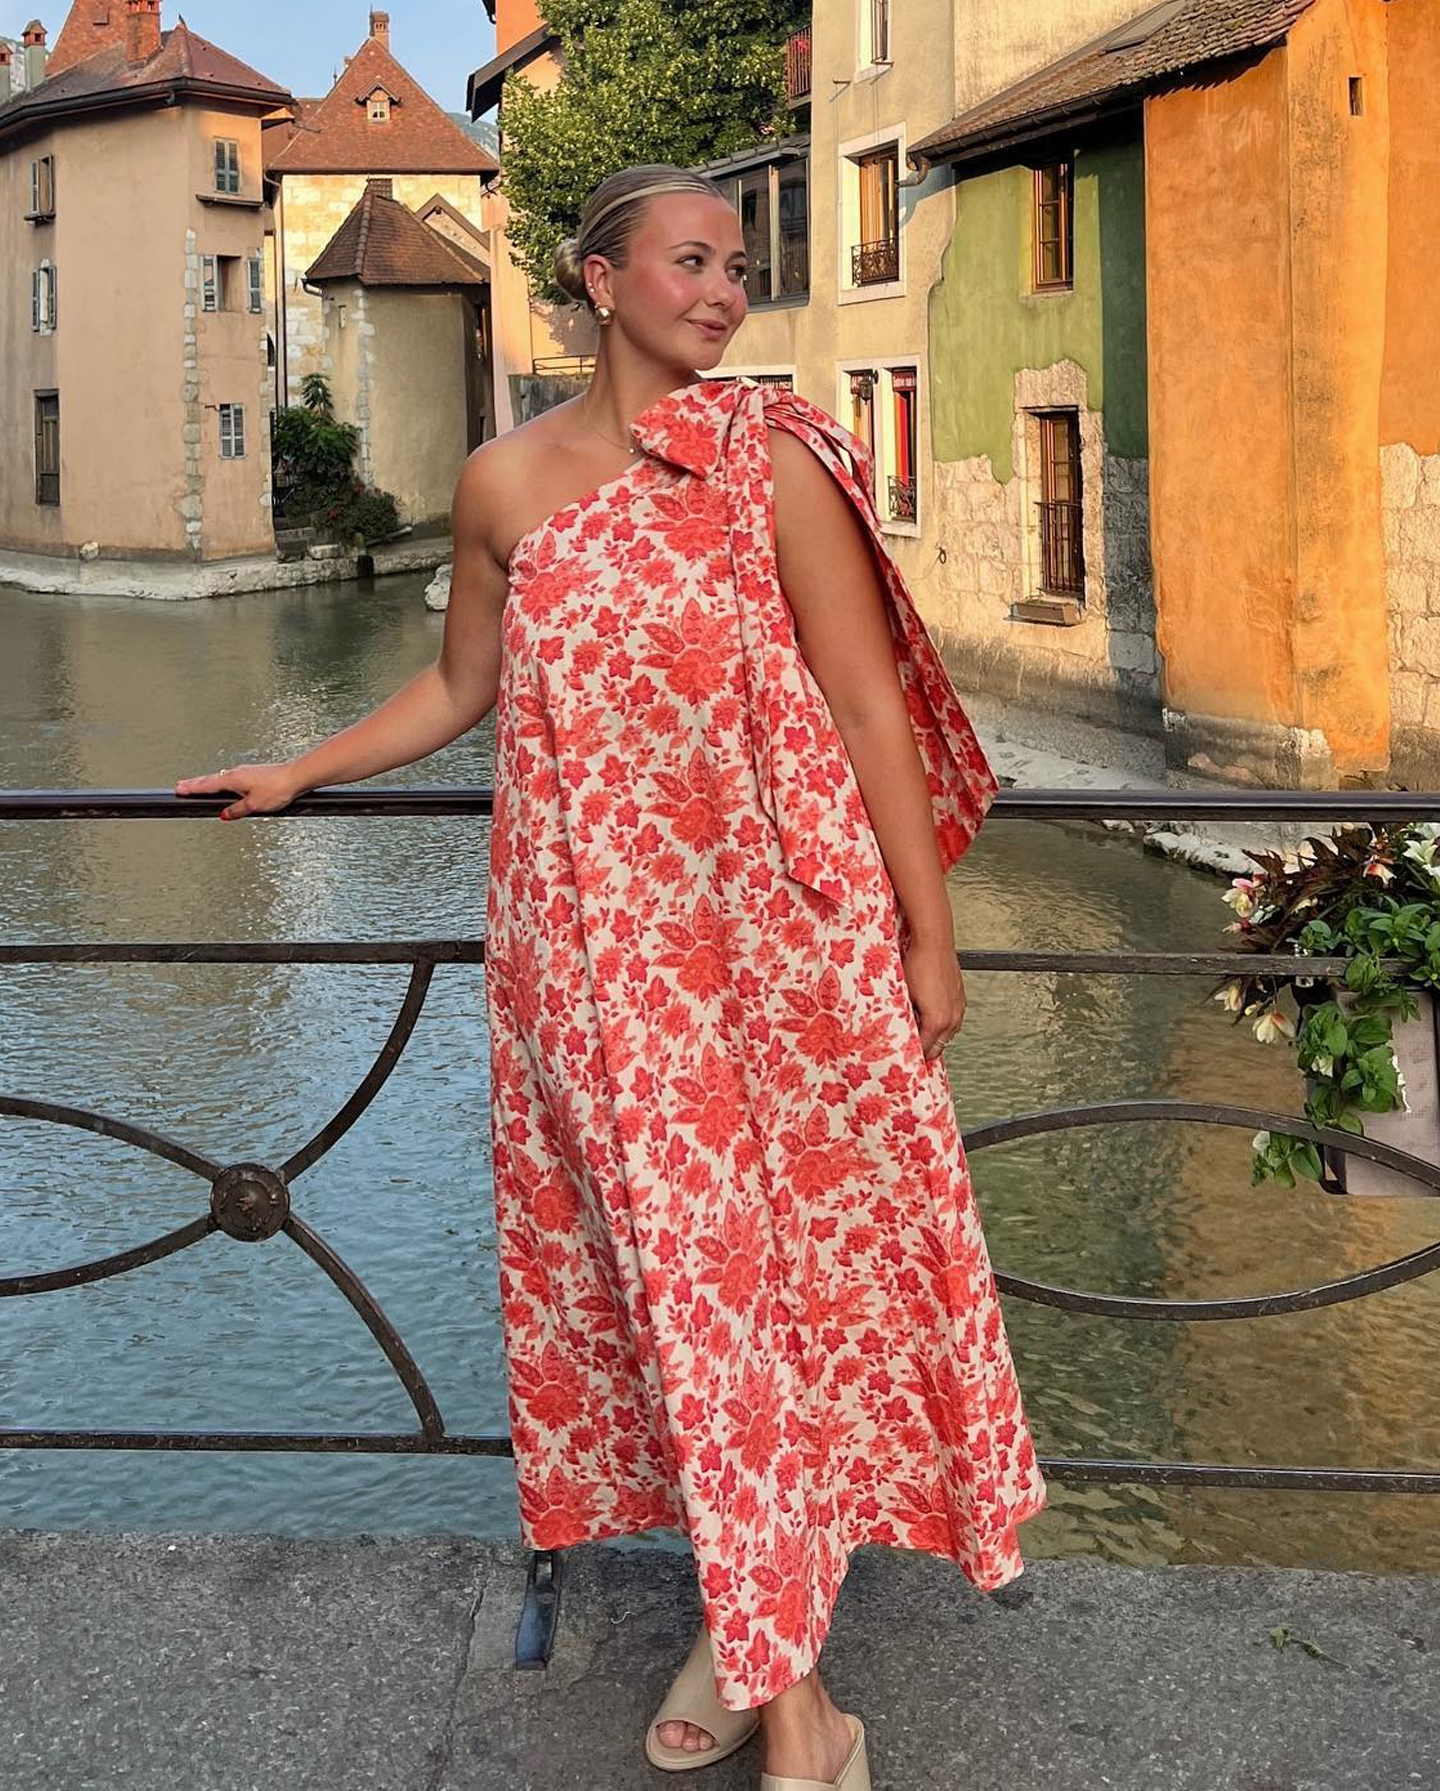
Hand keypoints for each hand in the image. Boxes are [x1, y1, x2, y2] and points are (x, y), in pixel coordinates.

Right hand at [173, 761, 302, 821]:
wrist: (297, 777)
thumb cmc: (278, 787)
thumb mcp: (254, 805)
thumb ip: (237, 810)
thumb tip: (225, 814)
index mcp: (232, 779)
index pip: (207, 785)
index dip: (192, 788)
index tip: (178, 789)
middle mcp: (237, 772)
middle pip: (211, 780)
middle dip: (196, 783)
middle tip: (181, 785)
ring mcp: (246, 772)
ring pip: (222, 778)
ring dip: (209, 782)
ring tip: (198, 785)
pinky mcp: (255, 774)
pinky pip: (233, 778)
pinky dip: (224, 781)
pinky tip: (227, 786)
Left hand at [902, 935, 965, 1061]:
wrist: (935, 943)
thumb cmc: (918, 964)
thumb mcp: (905, 996)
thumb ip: (906, 1019)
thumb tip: (902, 1031)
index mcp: (937, 1021)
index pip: (925, 1050)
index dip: (913, 1055)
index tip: (904, 1058)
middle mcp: (952, 1018)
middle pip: (938, 1048)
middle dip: (924, 1050)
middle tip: (909, 1048)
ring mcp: (958, 1009)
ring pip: (947, 1035)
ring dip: (934, 1037)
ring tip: (918, 1030)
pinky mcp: (960, 999)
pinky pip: (952, 1021)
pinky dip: (942, 1024)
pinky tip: (930, 1015)